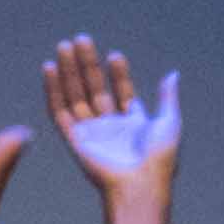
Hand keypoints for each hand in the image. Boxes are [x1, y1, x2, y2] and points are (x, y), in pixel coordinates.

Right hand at [43, 38, 181, 204]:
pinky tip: (50, 68)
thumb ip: (168, 97)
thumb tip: (173, 74)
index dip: (117, 73)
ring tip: (64, 45)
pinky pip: (59, 111)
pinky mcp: (74, 139)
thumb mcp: (169, 122)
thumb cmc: (160, 159)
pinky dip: (53, 90)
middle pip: (94, 88)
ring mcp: (90, 132)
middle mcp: (109, 126)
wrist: (141, 184)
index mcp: (132, 124)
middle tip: (81, 39)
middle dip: (88, 65)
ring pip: (76, 95)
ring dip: (69, 71)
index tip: (114, 56)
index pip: (121, 91)